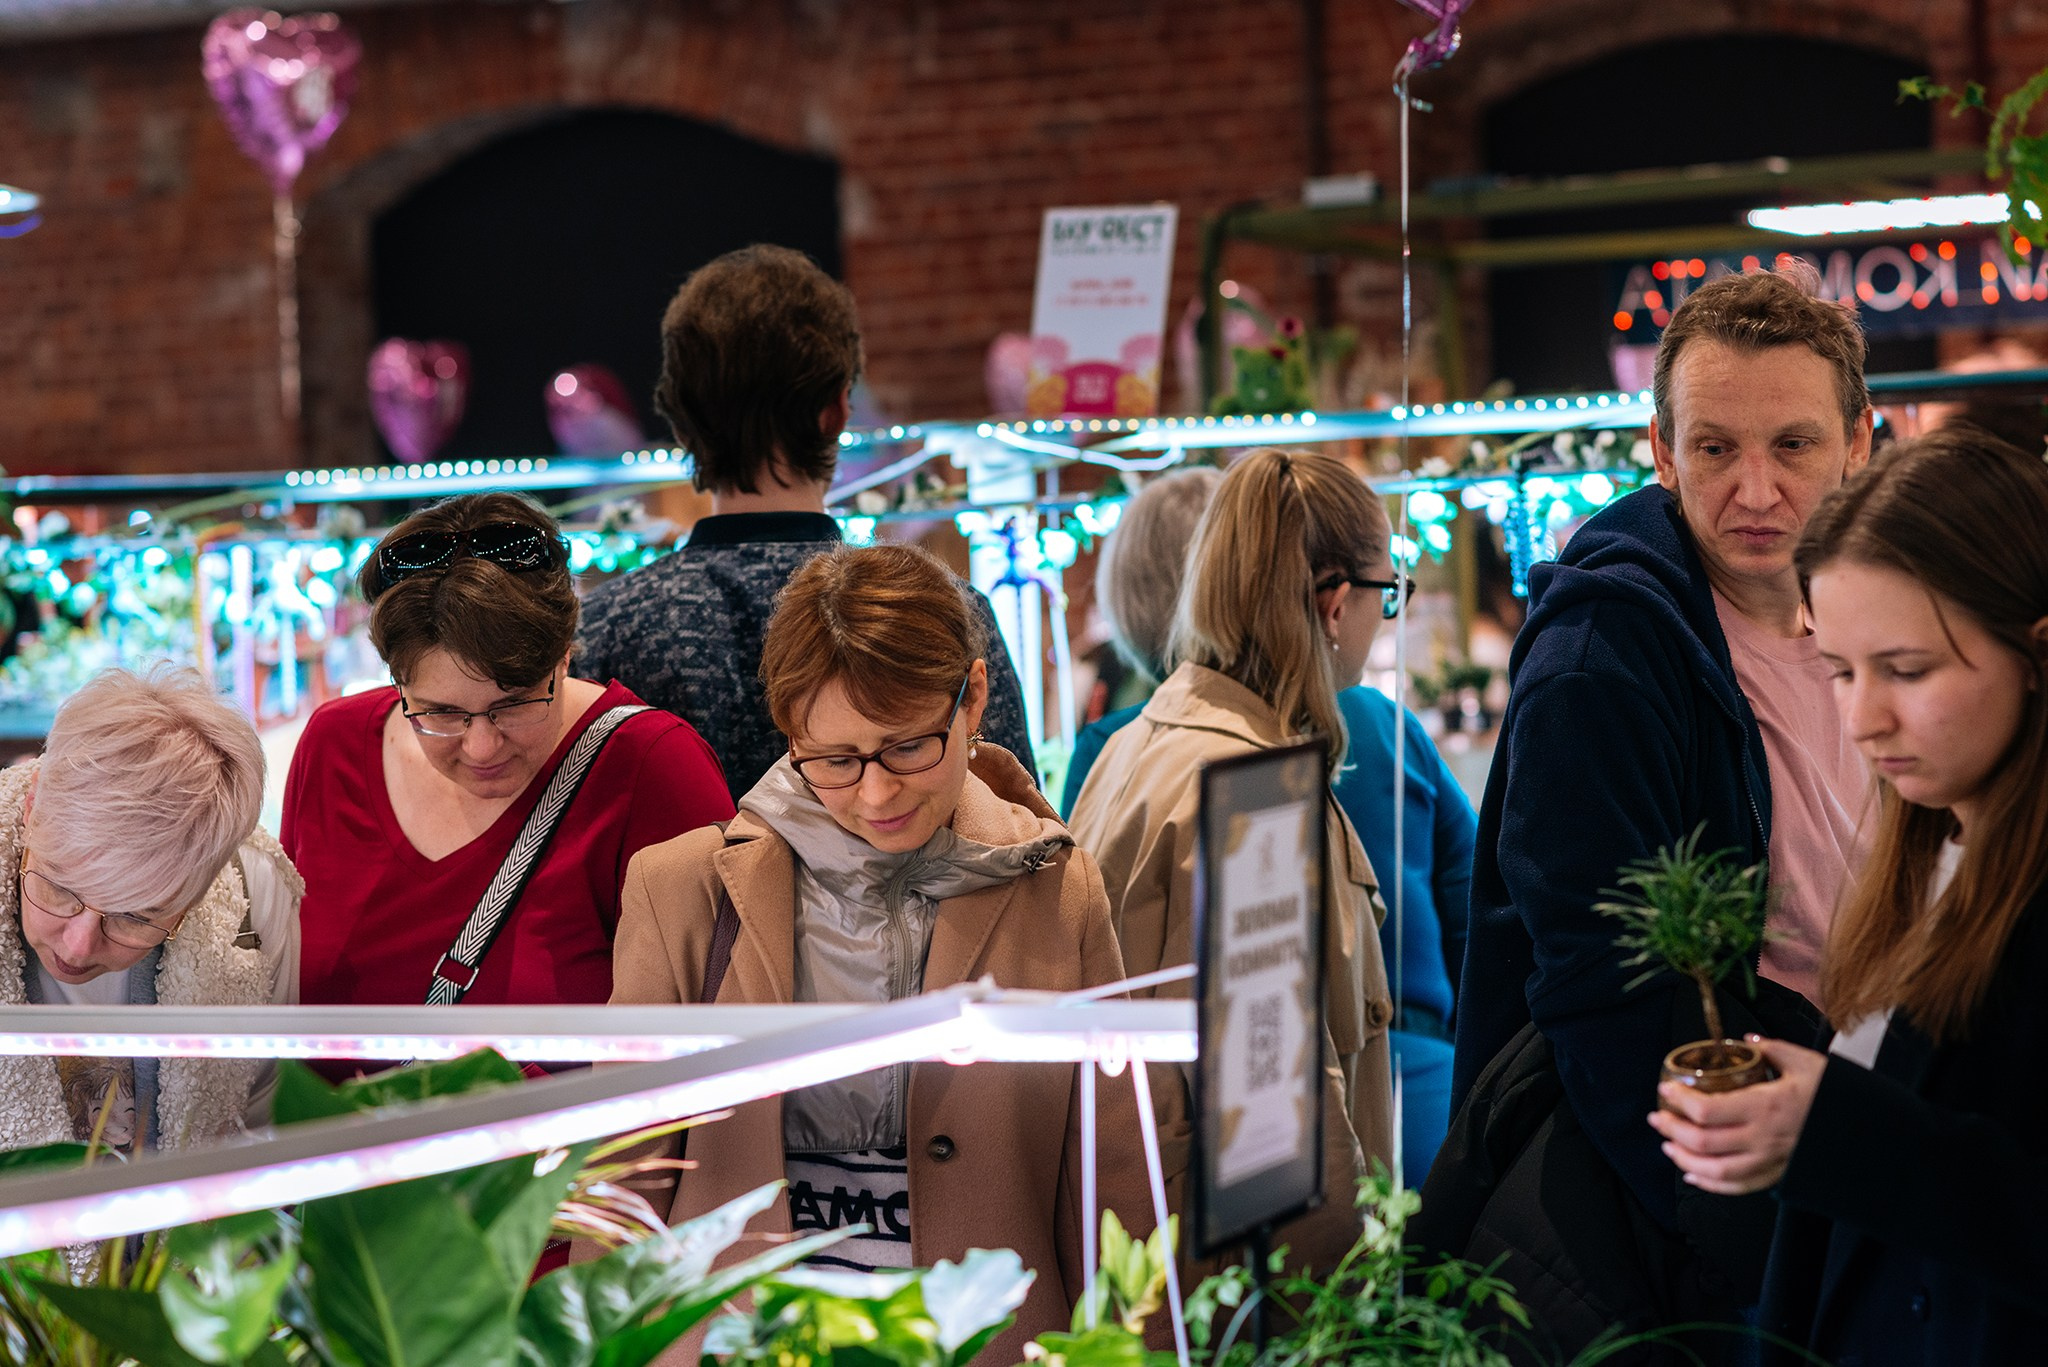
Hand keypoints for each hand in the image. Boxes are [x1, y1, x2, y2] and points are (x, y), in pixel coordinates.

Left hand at [1646, 1036, 1826, 1194]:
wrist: (1870, 1132)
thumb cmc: (1837, 1095)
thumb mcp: (1807, 1063)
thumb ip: (1773, 1049)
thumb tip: (1747, 1039)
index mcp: (1767, 1106)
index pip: (1709, 1110)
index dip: (1680, 1102)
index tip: (1665, 1090)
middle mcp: (1764, 1138)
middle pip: (1704, 1142)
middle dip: (1672, 1130)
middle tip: (1657, 1118)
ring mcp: (1770, 1162)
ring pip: (1715, 1170)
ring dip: (1684, 1159)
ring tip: (1667, 1145)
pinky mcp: (1777, 1176)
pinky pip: (1737, 1187)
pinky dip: (1709, 1184)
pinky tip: (1691, 1174)